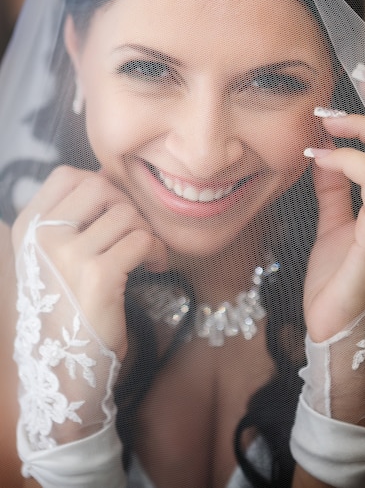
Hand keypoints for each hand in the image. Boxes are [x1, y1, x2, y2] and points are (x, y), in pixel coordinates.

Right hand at [12, 165, 167, 359]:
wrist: (64, 369)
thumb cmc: (67, 309)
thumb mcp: (56, 258)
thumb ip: (74, 217)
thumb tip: (107, 173)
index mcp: (28, 228)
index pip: (66, 175)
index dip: (99, 185)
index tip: (113, 211)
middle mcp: (42, 237)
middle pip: (98, 185)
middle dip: (126, 205)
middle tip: (134, 232)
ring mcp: (67, 255)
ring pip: (126, 213)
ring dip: (146, 231)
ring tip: (146, 254)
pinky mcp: (98, 276)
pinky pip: (142, 240)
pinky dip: (157, 251)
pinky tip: (154, 266)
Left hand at [303, 82, 364, 341]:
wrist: (332, 327)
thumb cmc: (337, 278)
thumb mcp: (334, 221)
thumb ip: (335, 187)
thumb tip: (325, 150)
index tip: (360, 83)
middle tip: (352, 83)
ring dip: (364, 127)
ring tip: (327, 122)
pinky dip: (349, 159)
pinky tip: (322, 158)